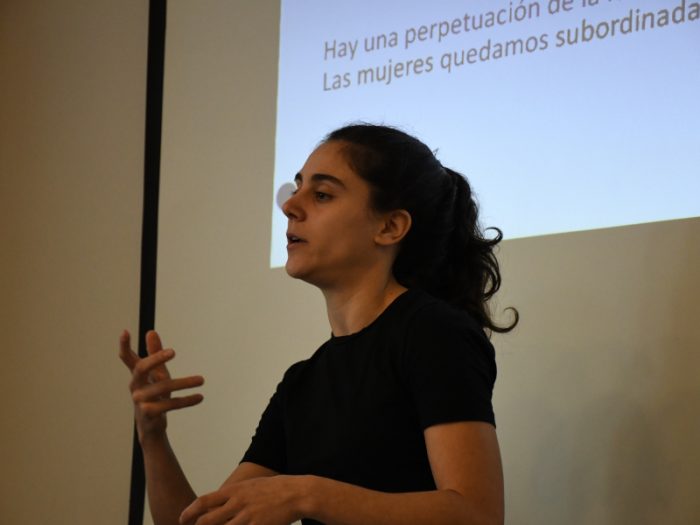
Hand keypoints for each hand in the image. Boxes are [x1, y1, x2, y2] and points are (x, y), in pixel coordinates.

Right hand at [119, 330, 203, 442]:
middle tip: (173, 351)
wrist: (152, 425)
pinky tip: (199, 397)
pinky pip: (171, 404)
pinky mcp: (149, 413)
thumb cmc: (155, 395)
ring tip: (201, 380)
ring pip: (163, 386)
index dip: (124, 345)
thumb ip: (155, 354)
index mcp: (137, 375)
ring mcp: (140, 400)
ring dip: (184, 382)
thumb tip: (151, 332)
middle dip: (155, 358)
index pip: (126, 358)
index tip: (125, 331)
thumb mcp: (157, 374)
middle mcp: (135, 386)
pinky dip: (187, 400)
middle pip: (141, 368)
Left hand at [179, 476, 305, 524]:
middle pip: (207, 521)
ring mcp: (247, 517)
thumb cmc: (273, 489)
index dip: (189, 512)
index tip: (182, 519)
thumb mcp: (250, 486)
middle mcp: (237, 503)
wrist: (296, 493)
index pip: (204, 501)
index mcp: (234, 490)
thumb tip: (215, 504)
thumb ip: (232, 495)